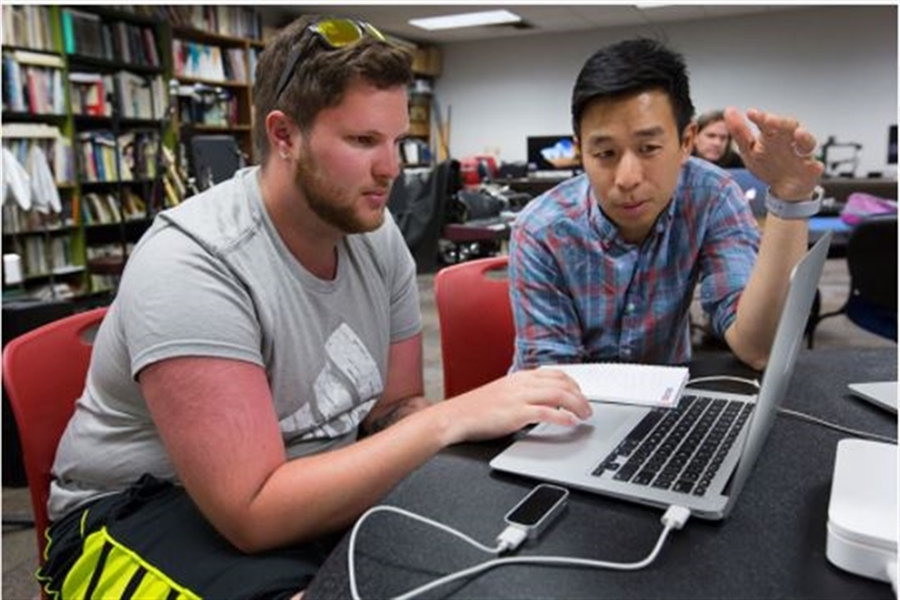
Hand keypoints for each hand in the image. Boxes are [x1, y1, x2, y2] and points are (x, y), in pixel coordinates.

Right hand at [439, 368, 592, 443]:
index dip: (573, 384)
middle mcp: (521, 384)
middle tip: (588, 408)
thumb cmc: (475, 409)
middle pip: (561, 383)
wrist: (455, 417)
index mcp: (519, 377)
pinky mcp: (515, 414)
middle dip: (580, 395)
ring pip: (558, 395)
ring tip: (585, 415)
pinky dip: (562, 417)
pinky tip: (570, 422)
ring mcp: (518, 398)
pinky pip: (546, 412)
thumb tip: (542, 401)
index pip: (555, 374)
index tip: (581, 394)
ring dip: (577, 405)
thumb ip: (522, 393)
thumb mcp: (502, 394)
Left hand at [724, 107, 823, 199]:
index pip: (768, 123)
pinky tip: (813, 164)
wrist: (784, 188)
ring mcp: (801, 153)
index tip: (751, 113)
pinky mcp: (811, 168)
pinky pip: (815, 166)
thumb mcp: (750, 151)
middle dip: (780, 122)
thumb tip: (729, 110)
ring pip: (807, 142)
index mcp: (773, 135)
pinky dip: (814, 164)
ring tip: (798, 133)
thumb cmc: (767, 165)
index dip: (760, 117)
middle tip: (768, 120)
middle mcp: (789, 140)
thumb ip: (740, 132)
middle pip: (789, 126)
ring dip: (804, 137)